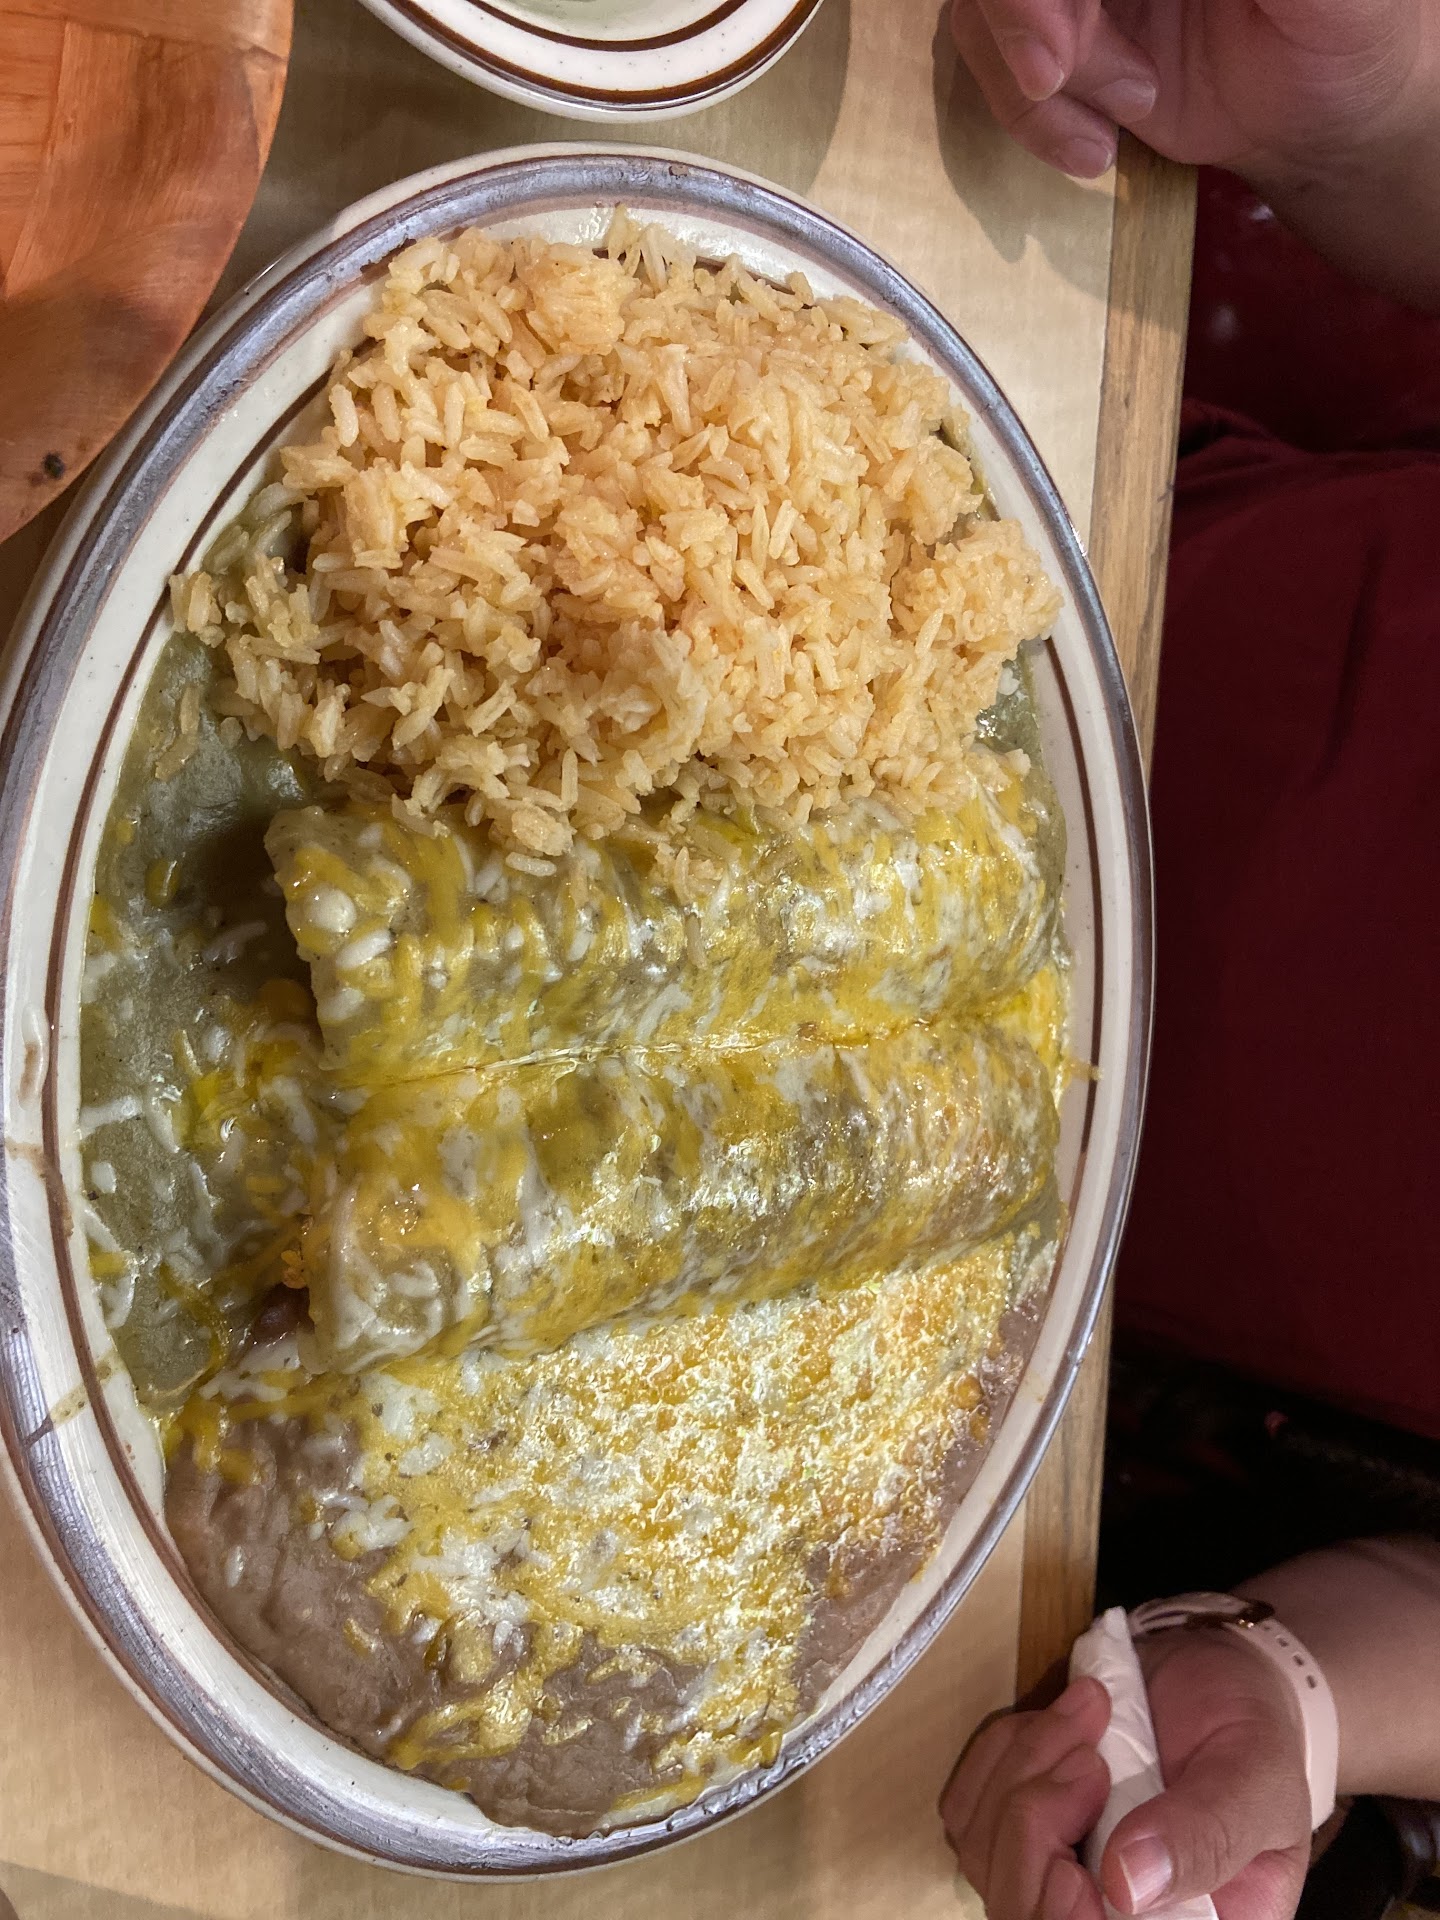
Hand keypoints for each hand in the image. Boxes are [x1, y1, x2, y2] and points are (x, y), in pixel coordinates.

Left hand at [941, 1630, 1311, 1918]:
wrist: (1220, 1679)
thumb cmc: (1256, 1738)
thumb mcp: (1254, 1782)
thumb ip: (1202, 1836)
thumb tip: (1125, 1888)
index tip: (1070, 1868)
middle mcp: (1107, 1914)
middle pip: (1019, 1911)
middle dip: (1037, 1826)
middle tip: (1090, 1757)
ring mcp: (1055, 1870)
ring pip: (984, 1851)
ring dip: (1025, 1768)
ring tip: (1090, 1711)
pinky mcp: (1019, 1818)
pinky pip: (969, 1803)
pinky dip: (1002, 1751)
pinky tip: (1060, 1717)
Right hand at [948, 0, 1436, 182]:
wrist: (1324, 117)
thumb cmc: (1345, 30)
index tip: (1059, 37)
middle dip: (1020, 14)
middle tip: (1055, 74)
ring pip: (987, 7)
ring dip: (1039, 78)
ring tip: (1133, 104)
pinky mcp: (1065, 38)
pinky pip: (995, 66)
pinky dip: (1034, 118)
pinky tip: (1095, 143)